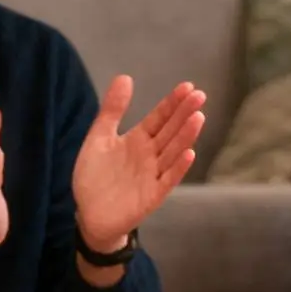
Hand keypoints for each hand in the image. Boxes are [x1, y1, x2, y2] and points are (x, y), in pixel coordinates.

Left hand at [72, 75, 205, 249]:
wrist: (89, 214)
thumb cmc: (95, 177)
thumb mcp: (99, 137)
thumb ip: (112, 110)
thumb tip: (126, 78)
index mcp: (138, 140)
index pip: (159, 118)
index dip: (172, 103)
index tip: (188, 86)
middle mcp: (149, 156)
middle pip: (170, 131)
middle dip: (184, 114)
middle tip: (200, 96)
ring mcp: (152, 175)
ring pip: (172, 152)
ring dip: (186, 136)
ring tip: (198, 118)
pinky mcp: (152, 196)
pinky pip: (167, 180)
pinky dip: (178, 168)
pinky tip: (189, 154)